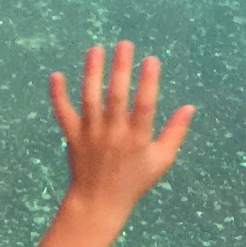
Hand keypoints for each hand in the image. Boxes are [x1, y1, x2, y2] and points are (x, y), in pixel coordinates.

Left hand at [49, 41, 194, 221]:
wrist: (98, 202)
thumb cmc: (134, 181)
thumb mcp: (161, 161)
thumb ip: (175, 133)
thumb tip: (189, 107)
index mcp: (137, 139)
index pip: (144, 105)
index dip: (148, 82)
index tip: (150, 59)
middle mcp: (113, 134)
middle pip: (116, 96)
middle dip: (120, 69)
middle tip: (124, 44)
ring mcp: (91, 135)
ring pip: (90, 99)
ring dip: (92, 73)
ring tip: (96, 49)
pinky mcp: (73, 137)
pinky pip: (63, 114)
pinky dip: (58, 95)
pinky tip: (56, 75)